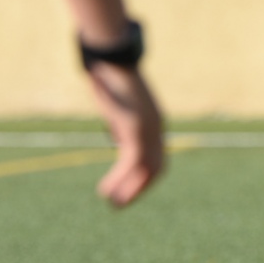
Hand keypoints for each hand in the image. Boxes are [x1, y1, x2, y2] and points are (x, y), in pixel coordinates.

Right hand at [85, 61, 164, 206]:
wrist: (112, 57)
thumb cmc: (111, 76)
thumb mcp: (118, 104)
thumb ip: (119, 120)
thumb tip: (114, 130)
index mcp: (154, 122)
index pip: (158, 158)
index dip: (146, 178)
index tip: (131, 193)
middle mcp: (156, 126)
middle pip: (157, 166)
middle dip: (140, 188)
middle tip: (120, 205)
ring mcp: (148, 126)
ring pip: (143, 167)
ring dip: (129, 189)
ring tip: (111, 203)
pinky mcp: (135, 125)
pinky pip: (131, 159)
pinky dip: (119, 178)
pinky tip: (105, 190)